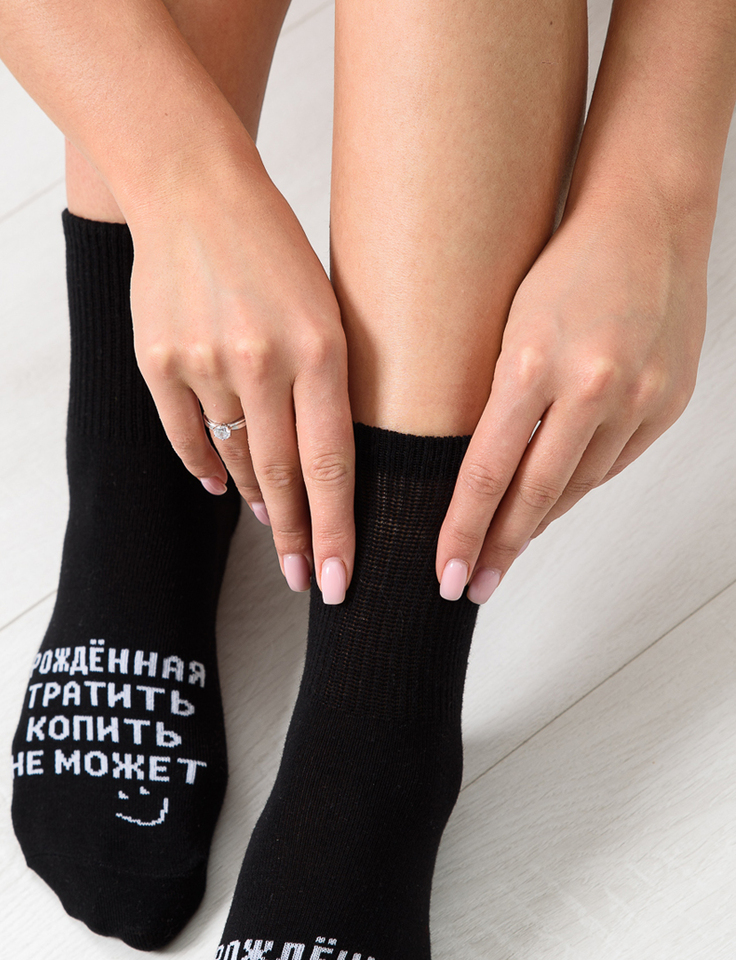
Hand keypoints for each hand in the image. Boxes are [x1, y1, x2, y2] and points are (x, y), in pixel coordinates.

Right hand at [128, 166, 354, 601]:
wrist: (190, 186)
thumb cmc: (272, 246)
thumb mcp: (325, 305)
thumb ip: (327, 384)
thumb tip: (316, 473)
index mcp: (318, 346)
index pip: (331, 463)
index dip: (337, 529)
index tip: (340, 581)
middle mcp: (260, 361)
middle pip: (282, 477)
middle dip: (300, 538)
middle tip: (309, 583)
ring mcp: (203, 362)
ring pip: (235, 459)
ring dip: (256, 499)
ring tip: (276, 527)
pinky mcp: (158, 361)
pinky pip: (186, 436)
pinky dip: (206, 465)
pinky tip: (220, 485)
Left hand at [436, 189, 709, 603]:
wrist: (649, 218)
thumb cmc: (561, 264)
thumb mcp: (506, 325)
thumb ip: (494, 400)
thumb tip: (469, 478)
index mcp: (533, 362)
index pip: (487, 471)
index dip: (464, 530)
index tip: (445, 573)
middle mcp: (593, 384)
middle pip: (535, 494)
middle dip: (498, 548)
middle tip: (469, 587)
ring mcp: (639, 396)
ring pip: (576, 485)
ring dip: (536, 522)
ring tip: (503, 550)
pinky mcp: (667, 402)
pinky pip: (612, 465)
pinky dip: (576, 487)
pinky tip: (550, 504)